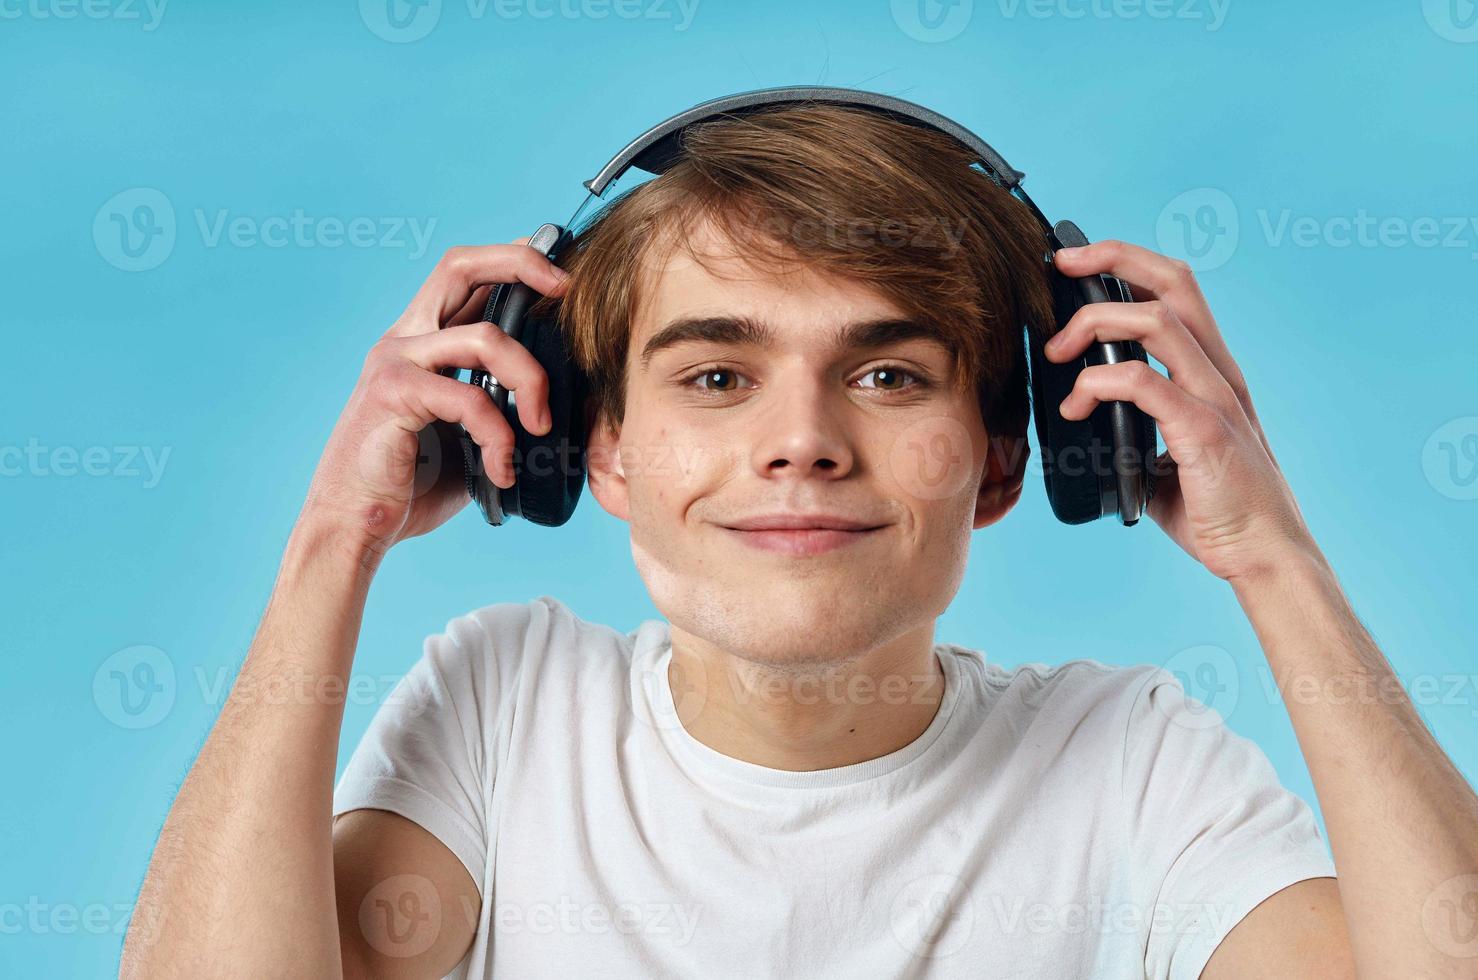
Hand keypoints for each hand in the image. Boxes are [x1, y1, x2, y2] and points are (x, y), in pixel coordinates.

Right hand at [299, 240, 567, 558]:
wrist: (356, 527)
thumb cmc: (413, 485)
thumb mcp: (470, 435)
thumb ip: (502, 404)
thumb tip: (563, 401)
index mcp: (422, 341)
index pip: (467, 275)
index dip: (514, 261)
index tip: (561, 277)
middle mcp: (405, 339)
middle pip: (462, 265)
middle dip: (523, 264)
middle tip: (568, 292)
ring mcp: (395, 361)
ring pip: (486, 338)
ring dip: (530, 380)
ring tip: (539, 426)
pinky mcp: (392, 394)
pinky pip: (469, 398)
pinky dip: (499, 435)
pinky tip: (501, 470)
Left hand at [1045, 240, 1317, 583]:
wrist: (1263, 557)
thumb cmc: (1218, 512)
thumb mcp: (1169, 456)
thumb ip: (1136, 428)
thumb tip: (1083, 421)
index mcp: (1212, 373)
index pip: (1177, 290)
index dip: (1128, 261)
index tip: (1077, 263)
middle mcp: (1219, 374)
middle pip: (1175, 282)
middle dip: (1112, 258)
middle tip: (1060, 268)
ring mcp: (1216, 398)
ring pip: (1156, 322)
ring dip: (1094, 325)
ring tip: (1057, 354)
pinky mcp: (1204, 431)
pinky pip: (1144, 383)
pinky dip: (1098, 383)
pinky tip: (1075, 407)